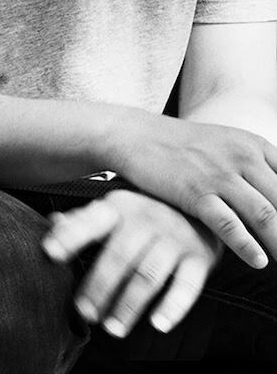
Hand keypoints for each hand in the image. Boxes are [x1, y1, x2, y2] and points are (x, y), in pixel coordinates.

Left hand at [42, 189, 219, 336]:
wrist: (198, 206)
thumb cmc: (142, 215)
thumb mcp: (112, 211)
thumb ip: (82, 221)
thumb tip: (52, 224)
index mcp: (117, 207)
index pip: (89, 222)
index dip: (69, 237)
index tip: (50, 253)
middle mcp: (146, 219)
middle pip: (119, 257)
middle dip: (99, 287)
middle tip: (85, 313)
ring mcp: (174, 238)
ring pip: (148, 276)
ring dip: (129, 305)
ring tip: (113, 328)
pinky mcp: (199, 257)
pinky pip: (186, 285)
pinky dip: (173, 307)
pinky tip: (158, 324)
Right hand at [111, 115, 276, 268]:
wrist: (133, 135)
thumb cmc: (181, 146)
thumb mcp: (227, 144)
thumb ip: (259, 168)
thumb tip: (276, 201)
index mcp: (256, 146)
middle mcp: (243, 157)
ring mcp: (218, 174)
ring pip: (266, 215)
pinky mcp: (194, 191)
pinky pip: (228, 222)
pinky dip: (247, 245)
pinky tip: (259, 261)